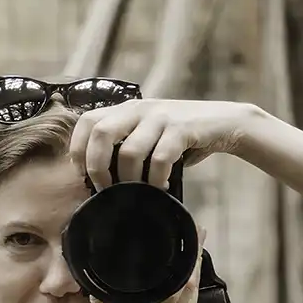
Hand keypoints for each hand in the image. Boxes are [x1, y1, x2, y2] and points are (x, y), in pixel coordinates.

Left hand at [68, 98, 246, 191]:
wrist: (224, 123)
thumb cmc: (180, 137)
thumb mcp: (148, 135)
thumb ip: (125, 147)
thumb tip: (97, 181)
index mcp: (126, 109)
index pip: (87, 121)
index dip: (78, 149)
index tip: (82, 175)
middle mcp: (139, 109)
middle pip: (101, 133)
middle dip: (97, 166)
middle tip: (104, 189)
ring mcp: (160, 117)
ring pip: (130, 151)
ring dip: (129, 180)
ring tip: (136, 193)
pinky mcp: (182, 129)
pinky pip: (160, 159)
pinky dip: (156, 180)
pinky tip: (162, 187)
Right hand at [80, 228, 205, 302]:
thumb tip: (101, 282)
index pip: (176, 286)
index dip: (187, 259)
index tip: (192, 236)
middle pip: (190, 291)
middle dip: (194, 262)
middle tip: (197, 235)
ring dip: (193, 280)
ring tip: (191, 256)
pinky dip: (188, 300)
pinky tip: (182, 292)